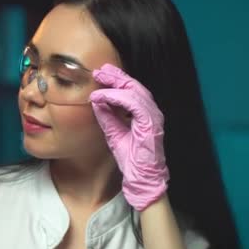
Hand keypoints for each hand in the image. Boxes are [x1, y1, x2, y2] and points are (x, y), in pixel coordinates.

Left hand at [90, 64, 168, 210]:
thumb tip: (96, 101)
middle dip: (115, 76)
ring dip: (115, 83)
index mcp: (144, 113)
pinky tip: (103, 96)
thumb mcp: (114, 133)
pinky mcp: (150, 123)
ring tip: (100, 77)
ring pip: (134, 91)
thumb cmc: (131, 158)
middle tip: (99, 70)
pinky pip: (133, 104)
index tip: (100, 74)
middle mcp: (151, 112)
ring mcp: (153, 117)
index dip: (116, 80)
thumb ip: (107, 117)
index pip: (131, 90)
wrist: (142, 178)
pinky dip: (117, 97)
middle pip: (133, 86)